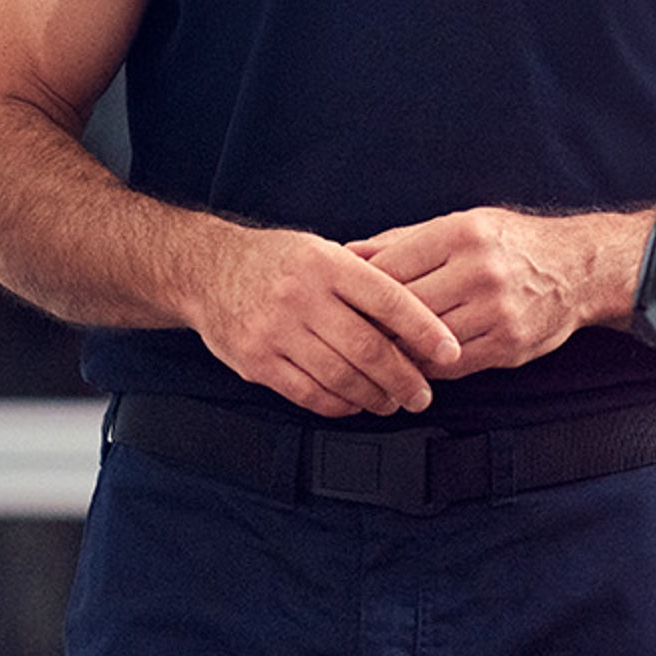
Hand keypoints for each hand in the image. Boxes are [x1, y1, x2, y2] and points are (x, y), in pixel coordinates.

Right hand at [183, 225, 467, 418]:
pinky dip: (338, 405)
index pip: (388, 299)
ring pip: (340, 377)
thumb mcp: (320, 250)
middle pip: (368, 348)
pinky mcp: (257, 361)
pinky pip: (307, 394)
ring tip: (392, 401)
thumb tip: (419, 314)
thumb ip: (363, 277)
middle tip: (423, 394)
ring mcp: (276, 331)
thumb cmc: (273, 261)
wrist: (206, 271)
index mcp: (326, 264)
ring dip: (374, 396)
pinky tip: (353, 403)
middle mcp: (301, 297)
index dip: (425, 330)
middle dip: (405, 377)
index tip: (449, 352)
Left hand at [348, 207, 651, 375]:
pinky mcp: (508, 345)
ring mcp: (497, 311)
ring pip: (425, 340)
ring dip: (398, 349)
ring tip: (378, 350)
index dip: (361, 289)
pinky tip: (415, 361)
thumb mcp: (459, 225)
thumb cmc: (510, 244)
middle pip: (405, 307)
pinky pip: (451, 365)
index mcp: (462, 234)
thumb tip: (347, 253)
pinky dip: (427, 366)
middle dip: (374, 322)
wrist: (577, 268)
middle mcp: (480, 270)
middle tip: (350, 332)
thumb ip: (401, 241)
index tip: (344, 300)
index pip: (391, 267)